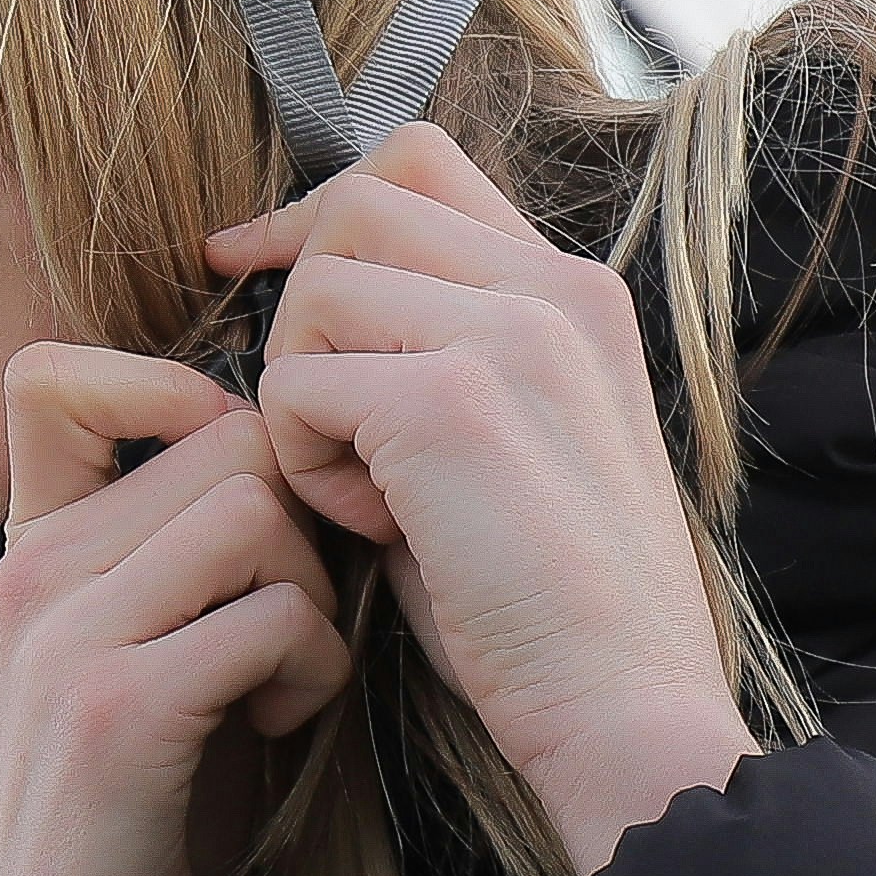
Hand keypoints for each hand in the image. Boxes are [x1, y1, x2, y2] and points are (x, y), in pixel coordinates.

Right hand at [0, 345, 351, 875]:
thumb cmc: (139, 821)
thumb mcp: (146, 658)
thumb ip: (185, 557)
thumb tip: (298, 454)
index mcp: (31, 548)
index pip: (59, 375)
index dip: (171, 390)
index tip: (236, 486)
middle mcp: (34, 569)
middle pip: (227, 441)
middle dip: (299, 522)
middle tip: (289, 625)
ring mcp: (65, 633)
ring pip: (257, 513)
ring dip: (312, 596)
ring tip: (282, 679)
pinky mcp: (117, 710)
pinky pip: (271, 617)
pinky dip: (309, 669)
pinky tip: (273, 726)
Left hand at [213, 126, 755, 875]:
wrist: (626, 713)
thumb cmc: (553, 611)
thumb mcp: (518, 441)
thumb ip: (445, 355)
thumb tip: (314, 313)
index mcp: (576, 293)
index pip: (421, 163)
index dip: (316, 205)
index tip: (250, 266)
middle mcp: (554, 290)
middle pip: (357, 200)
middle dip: (298, 297)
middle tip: (318, 414)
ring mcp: (510, 336)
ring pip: (318, 286)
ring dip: (303, 389)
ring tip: (365, 488)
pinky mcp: (451, 405)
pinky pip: (300, 384)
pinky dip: (307, 462)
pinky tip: (374, 527)